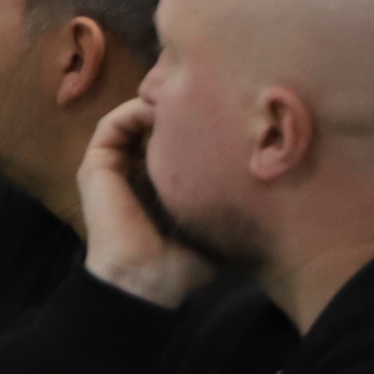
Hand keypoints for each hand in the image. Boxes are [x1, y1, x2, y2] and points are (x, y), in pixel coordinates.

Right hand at [75, 97, 219, 309]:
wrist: (145, 278)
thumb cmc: (185, 259)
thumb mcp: (219, 225)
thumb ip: (235, 203)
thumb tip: (276, 186)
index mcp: (162, 184)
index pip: (177, 142)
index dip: (198, 124)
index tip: (225, 113)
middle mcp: (136, 170)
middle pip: (154, 126)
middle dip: (178, 108)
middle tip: (206, 95)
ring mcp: (113, 166)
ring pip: (133, 120)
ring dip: (155, 105)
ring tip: (183, 97)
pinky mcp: (96, 164)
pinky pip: (112, 126)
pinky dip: (133, 111)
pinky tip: (161, 111)